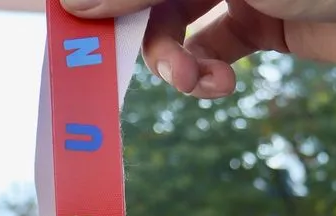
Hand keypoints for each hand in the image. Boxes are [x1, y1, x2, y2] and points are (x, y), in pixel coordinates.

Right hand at [59, 0, 335, 99]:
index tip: (74, 27)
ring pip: (173, 26)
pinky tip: (219, 87)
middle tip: (141, 69)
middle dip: (142, 34)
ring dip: (174, 63)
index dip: (103, 1)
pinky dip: (204, 73)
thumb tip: (77, 2)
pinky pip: (209, 50)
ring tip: (200, 85)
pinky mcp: (261, 21)